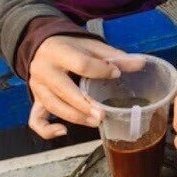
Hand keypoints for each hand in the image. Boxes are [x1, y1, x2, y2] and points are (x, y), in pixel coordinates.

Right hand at [27, 36, 145, 139]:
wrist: (41, 45)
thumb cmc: (69, 46)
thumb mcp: (90, 45)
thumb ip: (114, 56)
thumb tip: (140, 63)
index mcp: (58, 52)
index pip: (81, 64)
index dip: (100, 70)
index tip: (116, 74)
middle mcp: (44, 70)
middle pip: (64, 91)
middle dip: (85, 105)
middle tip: (103, 115)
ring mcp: (37, 87)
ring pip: (54, 107)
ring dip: (76, 118)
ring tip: (95, 122)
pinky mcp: (35, 100)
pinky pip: (36, 120)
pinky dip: (47, 130)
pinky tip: (63, 132)